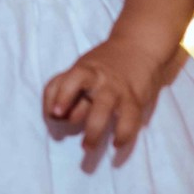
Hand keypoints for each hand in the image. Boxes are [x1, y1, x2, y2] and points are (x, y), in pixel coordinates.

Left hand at [42, 38, 163, 161]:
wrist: (139, 46)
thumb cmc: (103, 64)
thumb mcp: (82, 69)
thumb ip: (65, 87)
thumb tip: (54, 116)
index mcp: (84, 70)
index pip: (66, 80)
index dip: (59, 96)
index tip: (55, 113)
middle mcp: (99, 78)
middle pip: (83, 92)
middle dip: (73, 114)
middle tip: (63, 135)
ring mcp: (117, 88)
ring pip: (103, 108)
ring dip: (94, 130)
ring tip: (87, 147)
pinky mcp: (135, 99)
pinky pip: (129, 119)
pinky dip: (123, 134)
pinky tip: (116, 144)